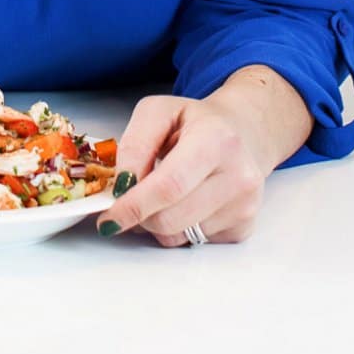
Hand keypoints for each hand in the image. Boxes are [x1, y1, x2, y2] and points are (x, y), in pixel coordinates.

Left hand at [96, 94, 266, 245]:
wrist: (241, 132)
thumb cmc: (194, 121)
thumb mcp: (157, 112)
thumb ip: (135, 144)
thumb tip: (123, 186)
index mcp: (217, 140)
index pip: (170, 186)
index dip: (135, 205)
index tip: (109, 216)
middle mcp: (239, 176)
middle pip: (171, 218)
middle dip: (139, 215)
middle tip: (127, 202)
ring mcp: (244, 206)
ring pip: (179, 235)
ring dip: (156, 222)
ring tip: (162, 194)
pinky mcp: (243, 228)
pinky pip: (193, 242)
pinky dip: (178, 228)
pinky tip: (185, 202)